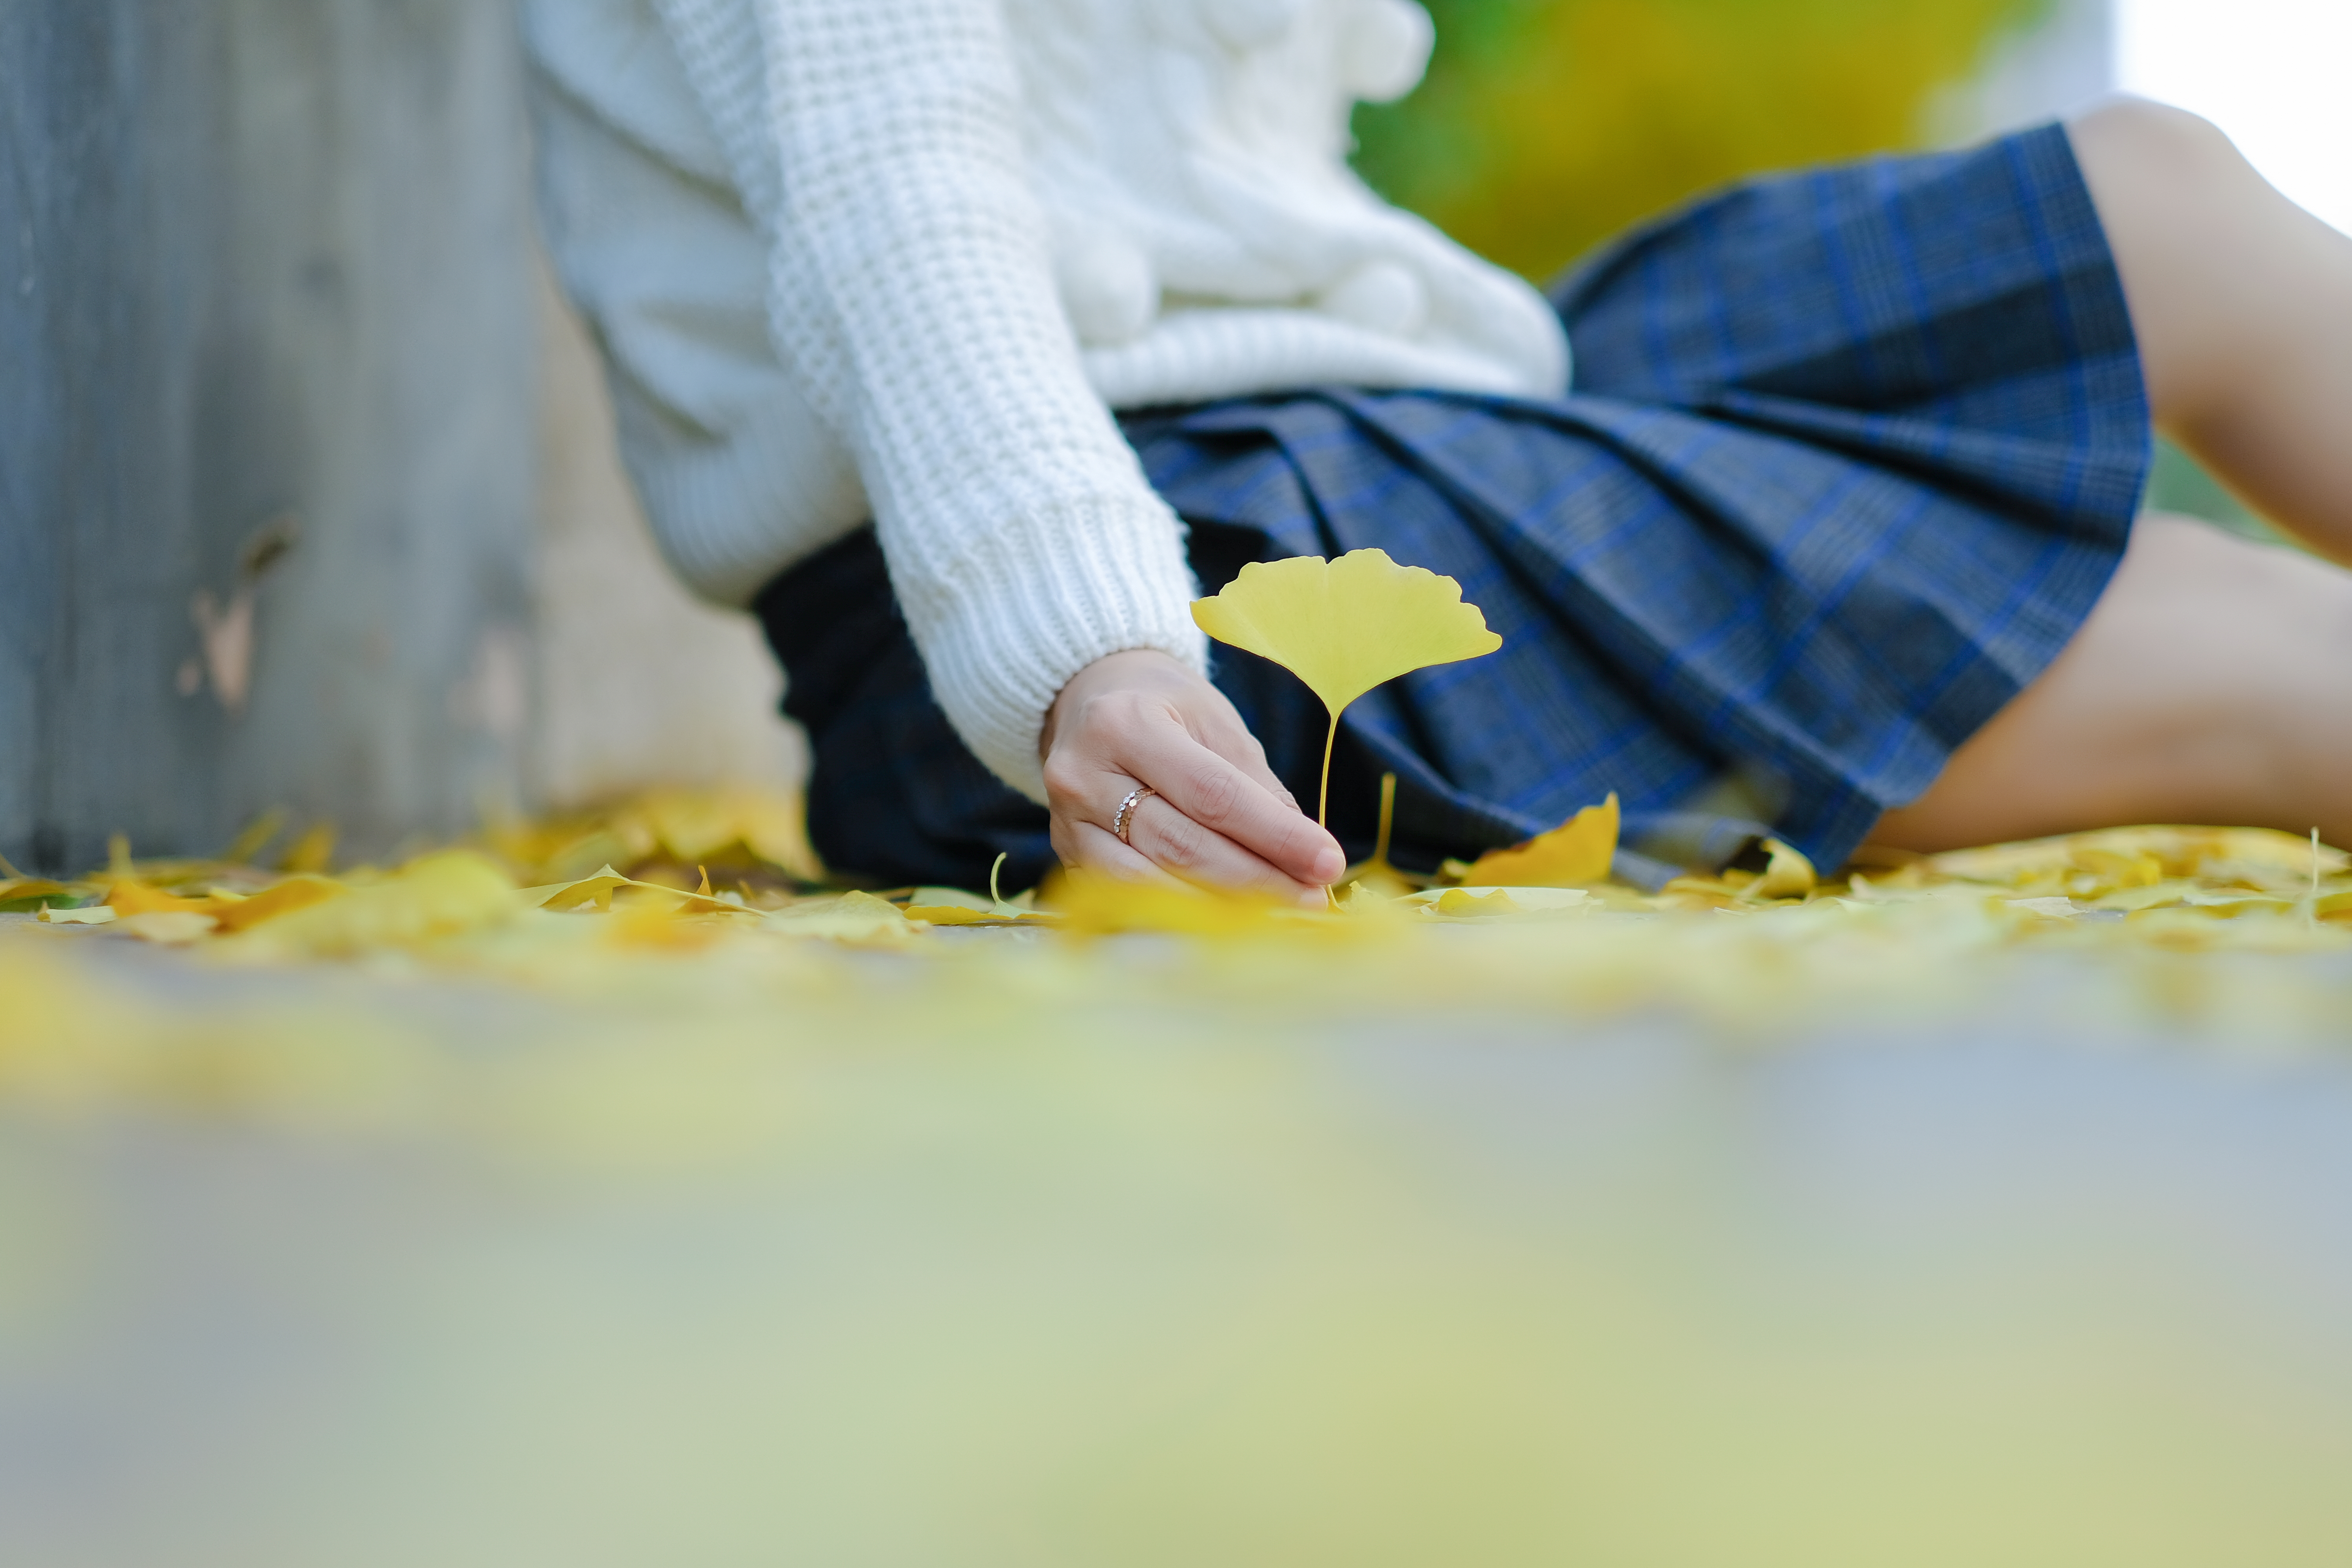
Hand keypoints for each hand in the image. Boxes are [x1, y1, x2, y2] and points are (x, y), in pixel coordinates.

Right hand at [1040, 650, 1346, 905]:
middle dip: (1258, 881)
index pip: (1213, 794)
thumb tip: (1306, 853)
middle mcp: (1084, 775)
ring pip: (1147, 884)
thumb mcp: (1215, 722)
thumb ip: (1257, 787)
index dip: (1275, 835)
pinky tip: (1223, 920)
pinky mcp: (1066, 856)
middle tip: (1313, 900)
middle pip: (1181, 846)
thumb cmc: (1164, 707)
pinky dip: (1178, 914)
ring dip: (1221, 908)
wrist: (1089, 698)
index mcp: (1127, 724)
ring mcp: (1066, 822)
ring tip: (1279, 915)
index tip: (1327, 863)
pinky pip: (1124, 899)